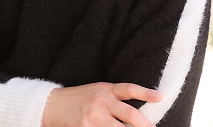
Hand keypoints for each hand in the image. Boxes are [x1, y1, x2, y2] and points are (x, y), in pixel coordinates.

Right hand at [42, 82, 160, 126]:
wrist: (52, 105)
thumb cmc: (79, 98)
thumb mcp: (97, 91)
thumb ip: (115, 98)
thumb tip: (137, 112)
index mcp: (105, 90)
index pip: (129, 89)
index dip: (145, 93)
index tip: (160, 97)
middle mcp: (101, 102)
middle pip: (130, 114)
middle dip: (145, 125)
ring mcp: (94, 117)